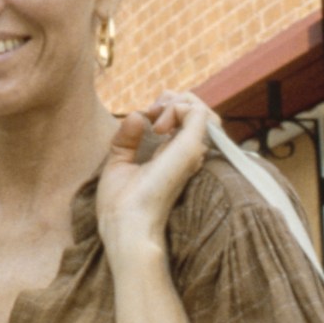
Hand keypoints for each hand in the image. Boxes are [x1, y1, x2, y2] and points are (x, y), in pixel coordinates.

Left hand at [97, 92, 211, 261]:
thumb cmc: (120, 204)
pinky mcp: (190, 148)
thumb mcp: (119, 162)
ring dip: (178, 102)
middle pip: (199, 114)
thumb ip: (127, 139)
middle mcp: (187, 155)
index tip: (144, 116)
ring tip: (157, 112)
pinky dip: (178, 106)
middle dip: (175, 100)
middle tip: (152, 110)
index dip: (167, 109)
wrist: (125, 223)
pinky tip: (158, 124)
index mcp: (173, 159)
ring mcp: (191, 151)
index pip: (186, 125)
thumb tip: (135, 115)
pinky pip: (199, 112)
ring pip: (204, 111)